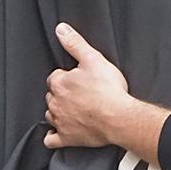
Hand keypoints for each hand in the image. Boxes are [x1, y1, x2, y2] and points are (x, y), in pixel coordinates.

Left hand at [44, 22, 132, 148]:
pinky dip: (52, 136)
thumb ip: (75, 43)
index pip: (55, 77)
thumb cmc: (109, 90)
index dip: (66, 76)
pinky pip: (51, 139)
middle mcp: (55, 102)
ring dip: (57, 111)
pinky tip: (56, 132)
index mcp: (59, 83)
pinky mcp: (66, 138)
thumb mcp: (93, 59)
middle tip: (78, 93)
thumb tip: (61, 29)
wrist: (120, 118)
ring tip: (71, 109)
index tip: (78, 79)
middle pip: (52, 95)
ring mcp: (60, 121)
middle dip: (62, 93)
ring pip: (50, 114)